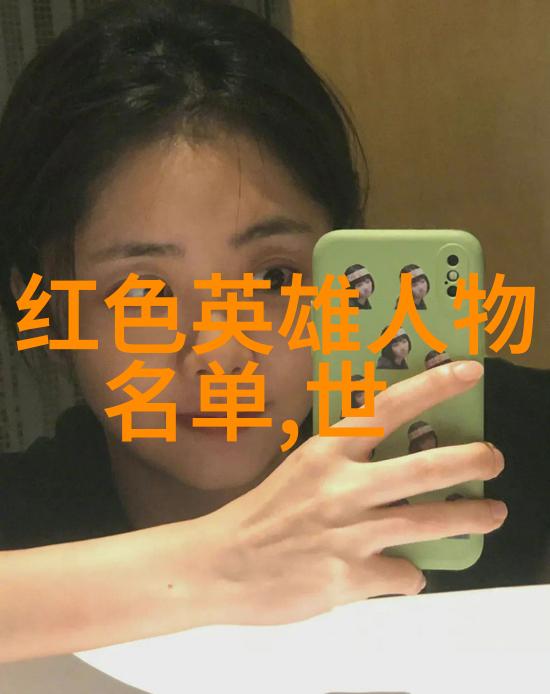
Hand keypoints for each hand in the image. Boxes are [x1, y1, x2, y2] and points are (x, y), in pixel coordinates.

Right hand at [206, 360, 505, 625]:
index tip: (469, 371)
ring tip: (493, 514)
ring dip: (468, 518)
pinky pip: (401, 574)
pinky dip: (409, 574)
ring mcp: (348, 533)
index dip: (431, 387)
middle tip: (493, 458)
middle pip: (423, 467)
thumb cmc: (262, 514)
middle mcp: (342, 487)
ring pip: (427, 522)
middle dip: (469, 460)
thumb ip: (345, 468)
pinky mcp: (350, 576)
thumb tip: (395, 474)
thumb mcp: (300, 472)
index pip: (386, 409)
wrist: (220, 564)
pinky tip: (404, 573)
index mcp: (327, 452)